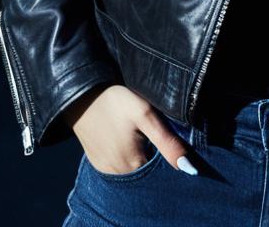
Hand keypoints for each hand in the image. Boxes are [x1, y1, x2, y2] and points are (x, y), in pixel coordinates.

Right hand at [62, 83, 198, 175]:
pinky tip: (128, 140)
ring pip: (133, 170)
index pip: (162, 172)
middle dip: (156, 158)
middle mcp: (118, 174)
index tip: (170, 140)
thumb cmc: (114, 101)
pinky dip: (127, 158)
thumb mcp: (144, 114)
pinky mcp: (98, 162)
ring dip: (142, 158)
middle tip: (154, 133)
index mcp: (133, 165)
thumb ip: (166, 142)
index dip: (169, 156)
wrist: (79, 94)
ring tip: (140, 135)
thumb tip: (189, 167)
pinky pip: (119, 167)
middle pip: (147, 172)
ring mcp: (106, 169)